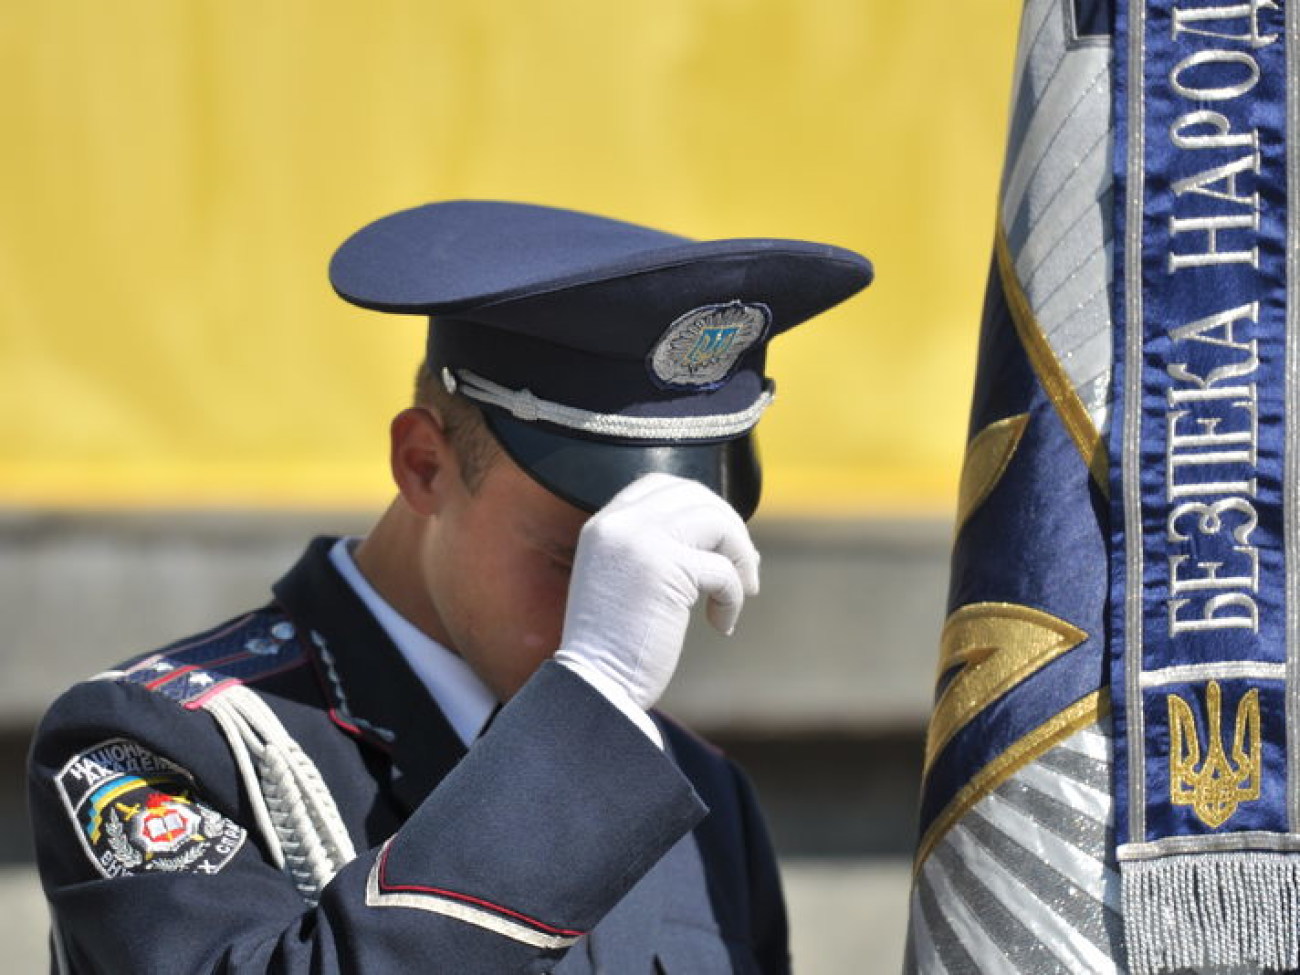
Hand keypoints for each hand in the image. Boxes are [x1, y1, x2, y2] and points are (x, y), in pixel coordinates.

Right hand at [553, 473, 760, 709]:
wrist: (594, 686)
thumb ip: (653, 548)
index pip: (661, 484)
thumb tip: (720, 535)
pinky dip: (733, 597)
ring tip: (742, 591)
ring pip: (717, 522)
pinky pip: (724, 570)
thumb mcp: (623, 579)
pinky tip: (720, 625)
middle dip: (729, 529)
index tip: (717, 542)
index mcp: (604, 524)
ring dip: (740, 556)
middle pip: (696, 497)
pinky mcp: (669, 570)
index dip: (699, 505)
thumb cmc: (614, 645)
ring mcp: (643, 542)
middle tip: (743, 569)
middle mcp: (620, 524)